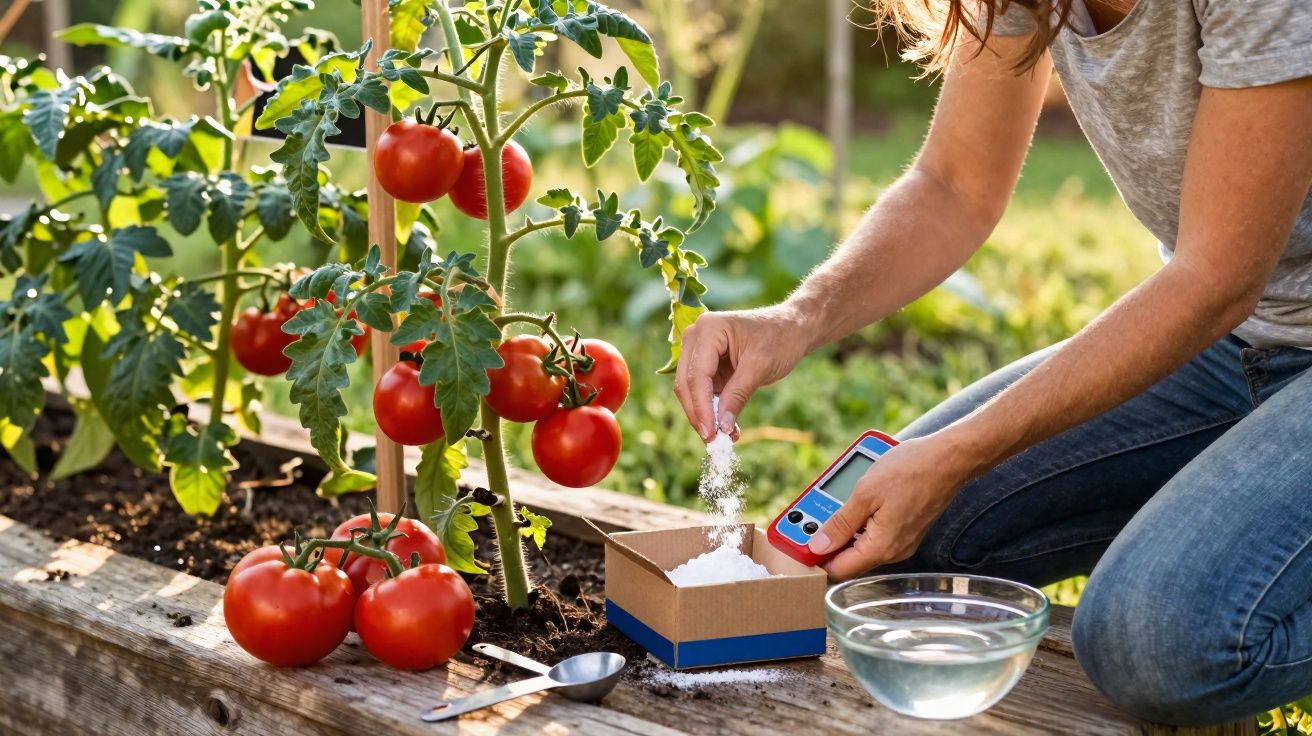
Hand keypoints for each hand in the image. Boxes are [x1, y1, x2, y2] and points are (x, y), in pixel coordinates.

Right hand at [674, 306, 810, 440]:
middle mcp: (696, 337)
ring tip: (725, 438)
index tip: (711, 434)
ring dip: (705, 416)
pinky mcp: (707, 366)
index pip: (697, 375)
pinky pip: (703, 393)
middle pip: (687, 384)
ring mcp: (699, 351)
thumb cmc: (779, 339)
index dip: (701, 407)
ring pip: (691, 391)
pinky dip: (713, 411)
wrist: (792, 328)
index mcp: (708, 330)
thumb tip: (722, 428)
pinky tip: (728, 428)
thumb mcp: (760, 367)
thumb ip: (737, 396)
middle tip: (714, 442)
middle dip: (699, 414)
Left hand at [807, 434, 976, 580]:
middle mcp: (892, 551)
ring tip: (828, 499)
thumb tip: (818, 546)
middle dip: (825, 538)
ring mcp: (900, 541)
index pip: (838, 569)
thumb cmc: (911, 471)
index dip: (815, 558)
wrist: (950, 458)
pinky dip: (860, 518)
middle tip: (807, 515)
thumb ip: (840, 523)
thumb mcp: (865, 494)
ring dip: (842, 525)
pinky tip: (855, 497)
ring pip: (860, 542)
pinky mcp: (905, 529)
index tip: (797, 543)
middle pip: (848, 557)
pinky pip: (874, 531)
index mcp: (880, 548)